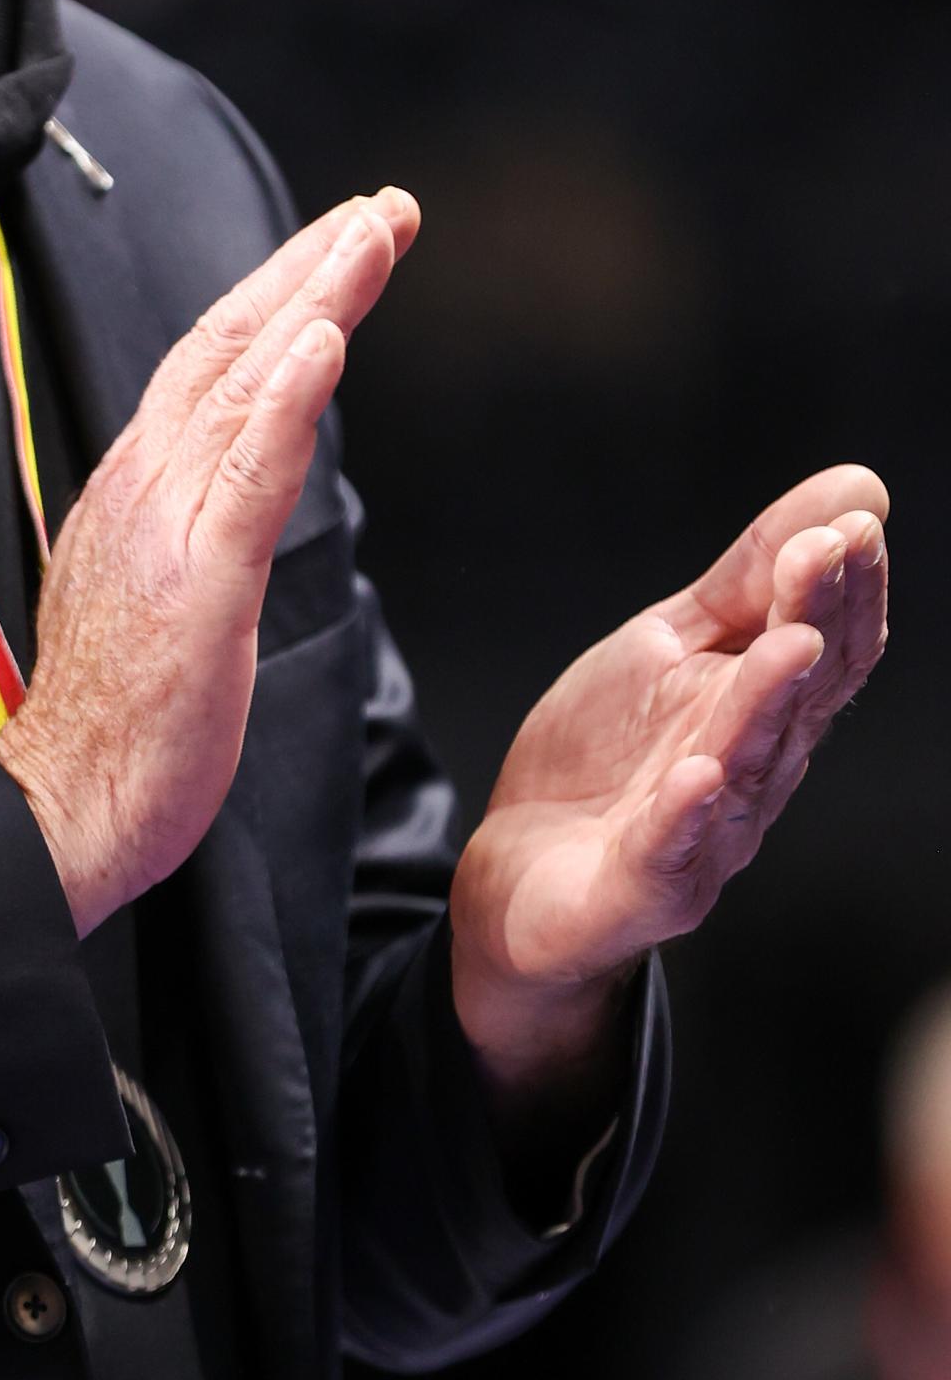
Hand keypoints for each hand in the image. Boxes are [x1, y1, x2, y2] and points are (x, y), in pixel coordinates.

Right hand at [0, 188, 419, 934]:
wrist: (62, 807)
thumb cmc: (118, 722)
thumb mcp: (162, 595)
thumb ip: (195, 525)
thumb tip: (240, 484)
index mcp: (135, 490)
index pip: (212, 364)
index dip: (278, 294)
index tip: (343, 241)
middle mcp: (142, 485)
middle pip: (232, 346)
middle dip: (310, 265)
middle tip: (386, 206)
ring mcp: (167, 526)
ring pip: (247, 383)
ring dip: (316, 296)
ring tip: (375, 232)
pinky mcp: (199, 580)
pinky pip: (250, 471)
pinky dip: (289, 394)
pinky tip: (328, 336)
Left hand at [450, 464, 888, 1092]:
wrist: (523, 873)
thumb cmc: (610, 757)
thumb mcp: (669, 644)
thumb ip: (750, 578)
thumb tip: (856, 492)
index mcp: (763, 710)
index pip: (828, 645)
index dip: (846, 585)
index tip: (854, 520)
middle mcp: (753, 773)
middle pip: (800, 694)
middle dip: (817, 617)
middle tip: (830, 551)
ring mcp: (706, 835)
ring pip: (746, 764)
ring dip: (767, 701)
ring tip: (790, 643)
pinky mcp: (646, 888)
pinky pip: (671, 851)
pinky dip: (685, 815)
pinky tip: (696, 775)